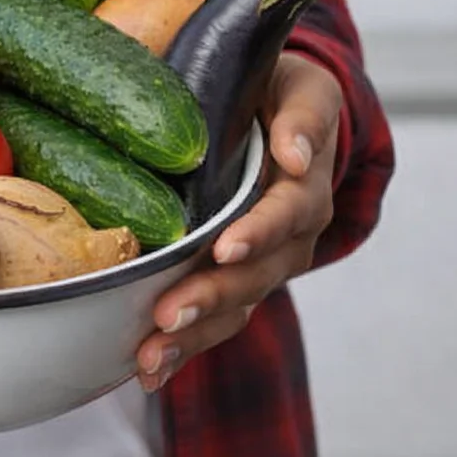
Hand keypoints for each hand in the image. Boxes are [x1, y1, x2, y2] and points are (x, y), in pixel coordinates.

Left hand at [136, 53, 341, 392]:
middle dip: (212, 294)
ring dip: (194, 332)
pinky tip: (148, 373)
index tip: (225, 247)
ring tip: (150, 354)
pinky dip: (185, 348)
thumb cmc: (272, 87)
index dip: (259, 231)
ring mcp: (270, 260)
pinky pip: (218, 320)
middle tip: (167, 312)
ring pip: (237, 304)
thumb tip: (294, 154)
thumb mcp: (295, 83)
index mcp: (308, 176)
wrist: (280, 116)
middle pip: (259, 270)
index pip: (291, 208)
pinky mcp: (241, 280)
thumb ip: (300, 114)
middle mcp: (296, 227)